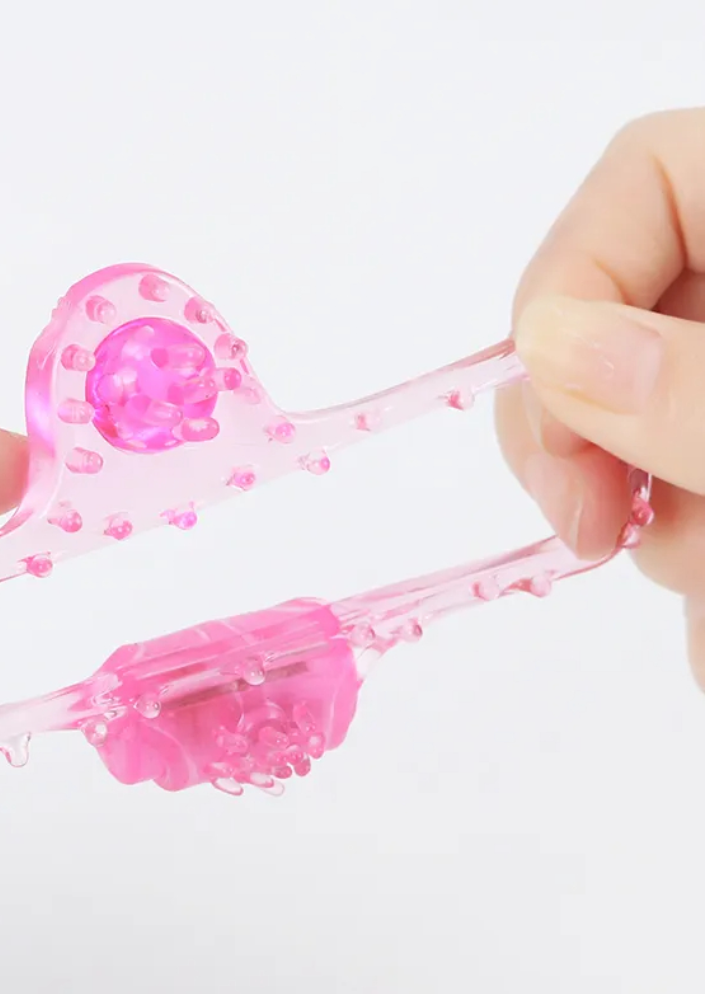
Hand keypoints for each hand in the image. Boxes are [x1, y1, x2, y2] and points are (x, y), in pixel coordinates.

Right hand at [495, 107, 704, 686]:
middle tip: (592, 529)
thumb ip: (698, 386)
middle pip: (605, 317)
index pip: (644, 179)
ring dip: (640, 524)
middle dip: (583, 436)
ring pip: (630, 431)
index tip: (570, 416)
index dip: (572, 282)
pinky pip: (668, 495)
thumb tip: (557, 355)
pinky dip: (676, 558)